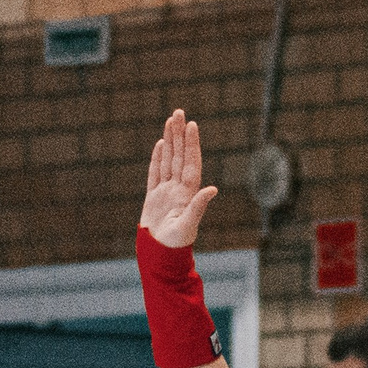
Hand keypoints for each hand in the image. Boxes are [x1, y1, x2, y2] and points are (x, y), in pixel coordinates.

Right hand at [140, 110, 218, 249]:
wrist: (160, 255)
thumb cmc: (176, 244)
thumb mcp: (189, 225)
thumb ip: (199, 206)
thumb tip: (213, 189)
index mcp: (188, 193)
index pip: (190, 162)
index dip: (191, 144)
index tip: (192, 125)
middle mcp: (179, 188)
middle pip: (179, 155)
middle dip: (180, 134)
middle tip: (180, 112)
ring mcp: (166, 191)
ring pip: (168, 160)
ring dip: (170, 140)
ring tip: (171, 121)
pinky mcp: (154, 197)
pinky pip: (155, 173)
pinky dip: (158, 158)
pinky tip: (161, 144)